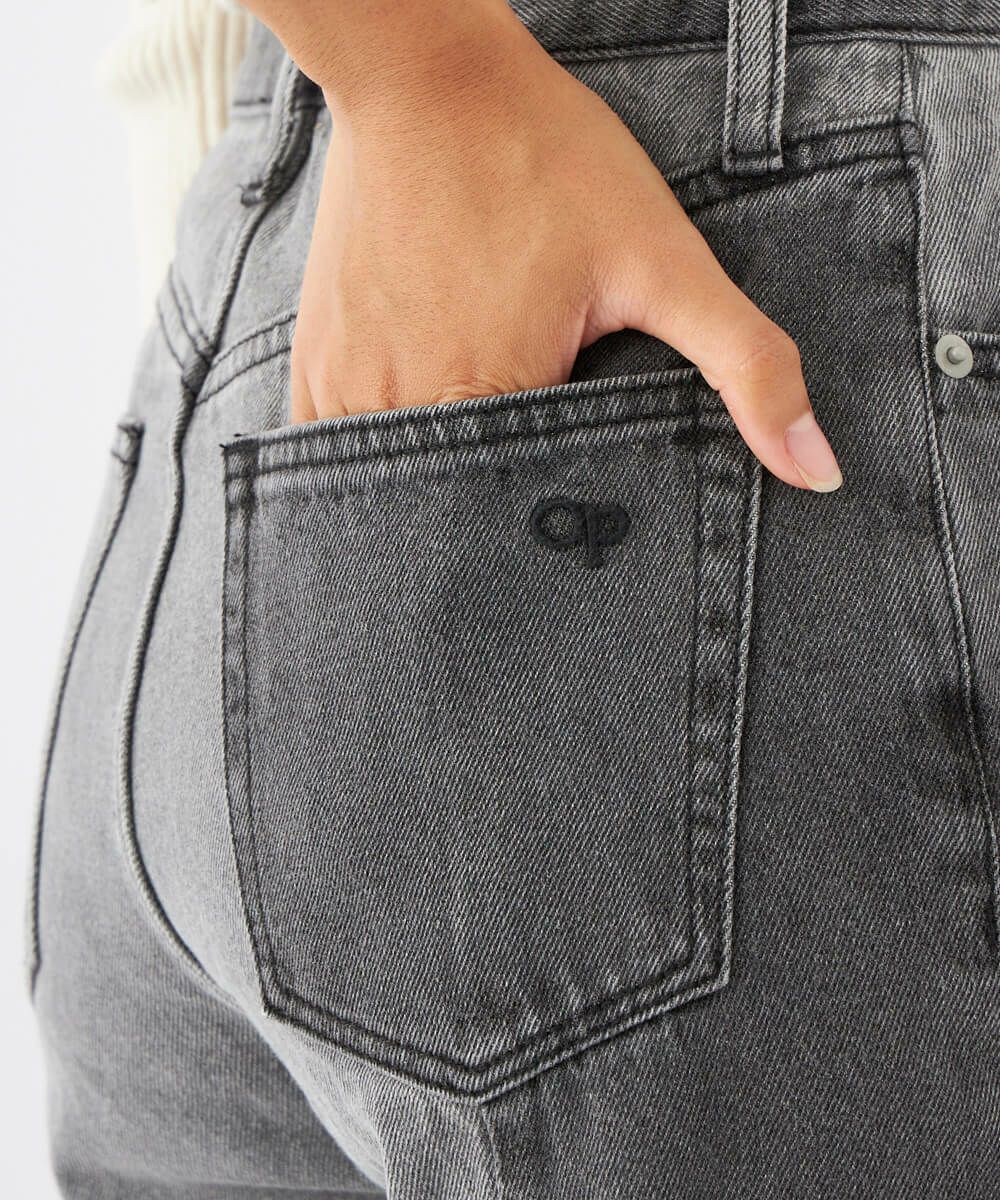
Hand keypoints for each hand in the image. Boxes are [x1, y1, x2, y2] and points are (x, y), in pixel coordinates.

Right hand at [287, 0, 841, 491]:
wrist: (424, 78)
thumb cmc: (543, 158)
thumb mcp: (664, 259)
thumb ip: (746, 366)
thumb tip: (818, 471)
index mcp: (494, 397)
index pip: (530, 514)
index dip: (561, 512)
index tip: (573, 494)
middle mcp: (407, 410)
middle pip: (464, 506)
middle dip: (500, 507)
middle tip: (526, 464)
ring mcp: (347, 390)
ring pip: (403, 488)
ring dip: (441, 485)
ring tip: (474, 445)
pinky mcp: (314, 365)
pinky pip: (339, 451)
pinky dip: (385, 457)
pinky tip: (419, 423)